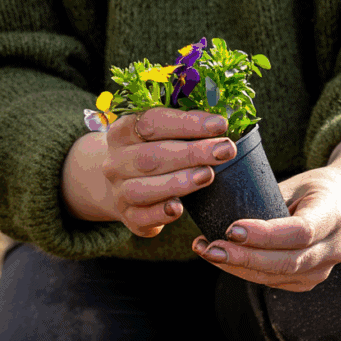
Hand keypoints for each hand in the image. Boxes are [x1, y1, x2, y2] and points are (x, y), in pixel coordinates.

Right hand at [61, 107, 235, 237]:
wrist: (123, 187)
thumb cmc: (153, 153)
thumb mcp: (161, 135)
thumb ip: (184, 127)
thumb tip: (219, 124)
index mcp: (122, 133)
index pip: (151, 123)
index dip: (187, 123)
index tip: (220, 125)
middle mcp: (115, 162)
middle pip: (151, 156)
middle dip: (192, 153)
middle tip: (225, 150)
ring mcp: (119, 192)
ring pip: (143, 188)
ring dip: (178, 182)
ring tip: (208, 175)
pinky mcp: (129, 217)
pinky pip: (141, 218)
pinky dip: (159, 214)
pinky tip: (178, 209)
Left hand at [192, 133, 340, 290]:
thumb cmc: (314, 189)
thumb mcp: (295, 185)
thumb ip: (266, 202)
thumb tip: (219, 210)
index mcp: (334, 215)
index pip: (300, 232)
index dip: (265, 235)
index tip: (232, 229)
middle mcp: (334, 248)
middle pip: (286, 261)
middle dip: (244, 257)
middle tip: (209, 248)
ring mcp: (323, 270)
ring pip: (275, 276)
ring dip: (237, 267)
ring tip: (206, 251)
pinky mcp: (309, 282)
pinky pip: (273, 282)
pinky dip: (245, 272)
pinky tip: (222, 259)